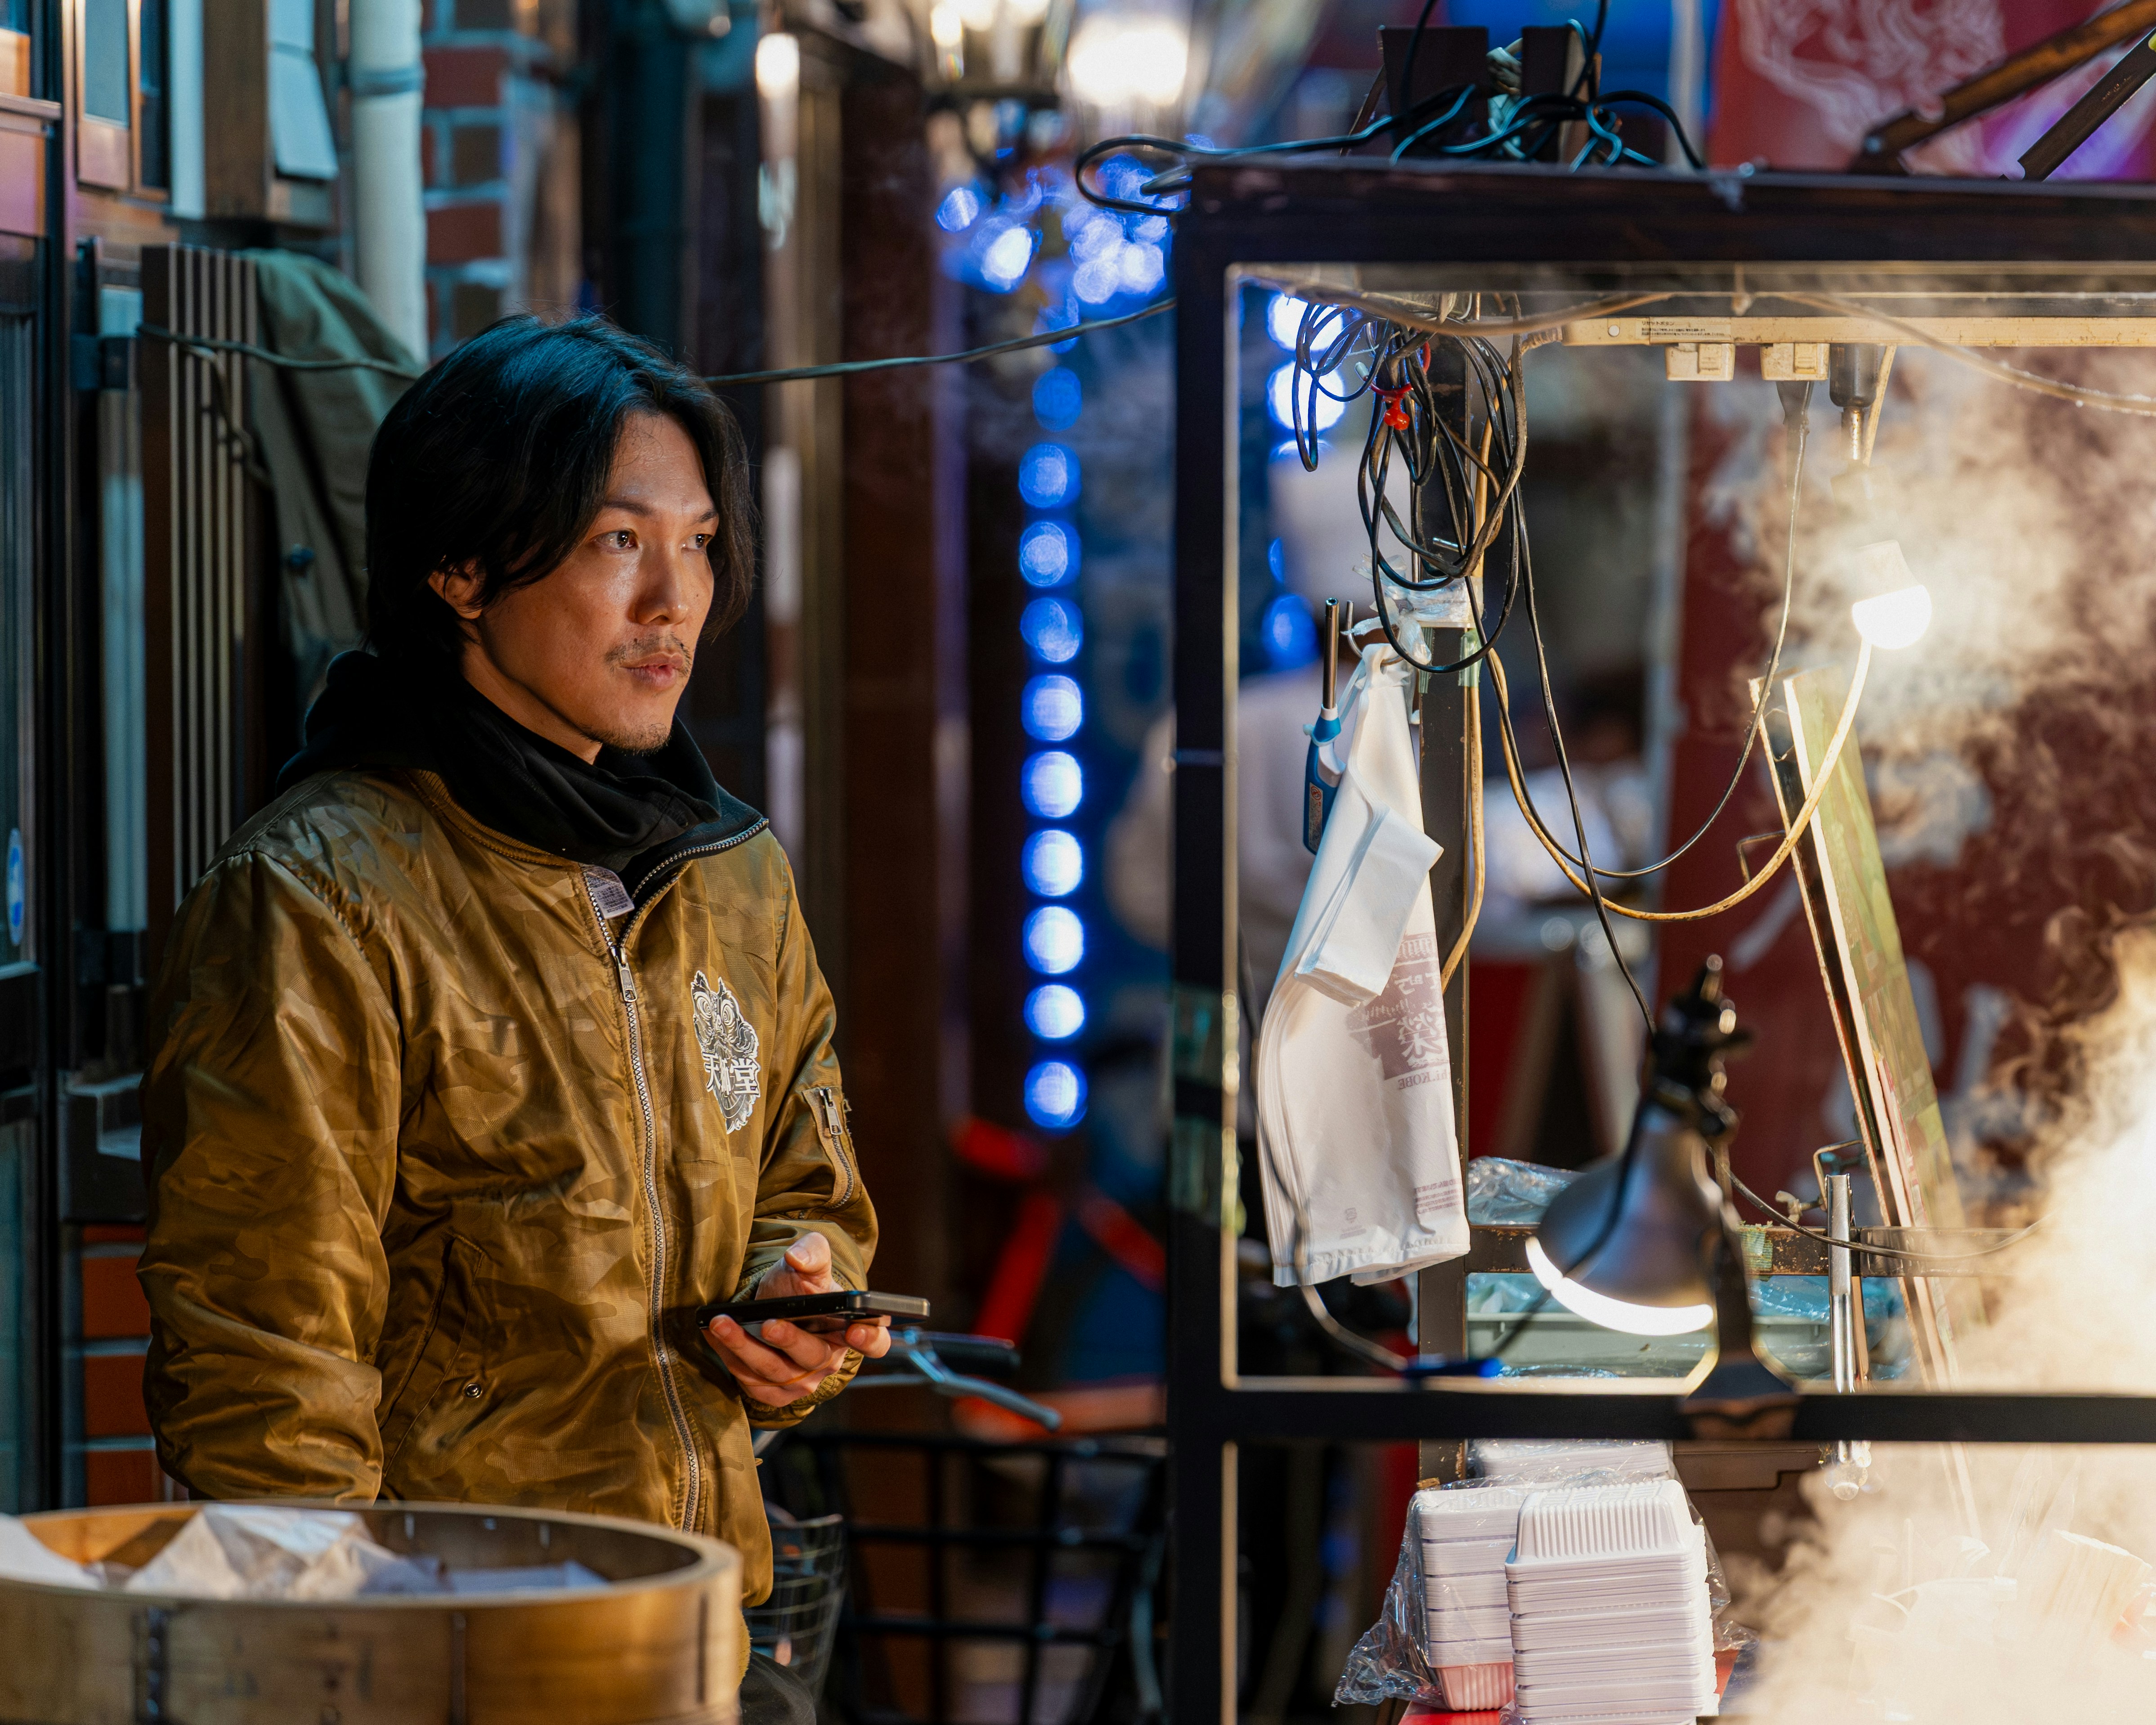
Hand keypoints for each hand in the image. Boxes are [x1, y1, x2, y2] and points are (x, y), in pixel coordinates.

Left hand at [704, 1233, 890, 1409]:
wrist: (775, 1308)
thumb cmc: (800, 1288)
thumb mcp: (809, 1264)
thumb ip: (812, 1253)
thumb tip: (798, 1257)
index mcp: (850, 1330)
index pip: (874, 1342)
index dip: (868, 1338)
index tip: (855, 1330)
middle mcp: (828, 1361)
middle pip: (812, 1357)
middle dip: (788, 1340)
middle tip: (767, 1322)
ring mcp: (801, 1381)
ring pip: (774, 1371)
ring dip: (744, 1347)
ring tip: (720, 1323)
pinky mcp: (773, 1393)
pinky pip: (751, 1381)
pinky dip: (730, 1358)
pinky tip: (714, 1335)